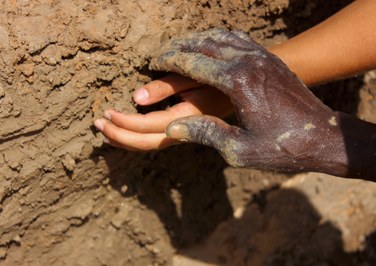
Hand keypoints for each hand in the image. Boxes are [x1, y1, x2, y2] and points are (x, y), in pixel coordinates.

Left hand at [94, 73, 231, 150]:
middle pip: (145, 143)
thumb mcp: (192, 76)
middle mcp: (183, 131)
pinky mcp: (180, 133)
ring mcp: (182, 135)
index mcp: (186, 117)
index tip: (106, 113)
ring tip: (103, 133)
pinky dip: (134, 141)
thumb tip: (136, 98)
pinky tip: (121, 136)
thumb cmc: (216, 79)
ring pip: (148, 146)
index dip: (125, 122)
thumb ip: (165, 87)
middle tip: (96, 125)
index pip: (148, 125)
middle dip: (119, 136)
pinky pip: (154, 142)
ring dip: (124, 141)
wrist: (240, 94)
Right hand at [150, 29, 343, 171]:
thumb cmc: (282, 146)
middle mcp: (248, 62)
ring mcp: (262, 57)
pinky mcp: (270, 59)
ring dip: (197, 41)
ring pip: (220, 37)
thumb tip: (172, 128)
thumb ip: (204, 134)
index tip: (152, 63)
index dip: (169, 62)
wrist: (324, 135)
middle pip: (204, 45)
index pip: (193, 63)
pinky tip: (211, 48)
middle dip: (178, 48)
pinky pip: (237, 40)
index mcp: (237, 82)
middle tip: (160, 56)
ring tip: (180, 48)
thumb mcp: (239, 149)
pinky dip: (218, 39)